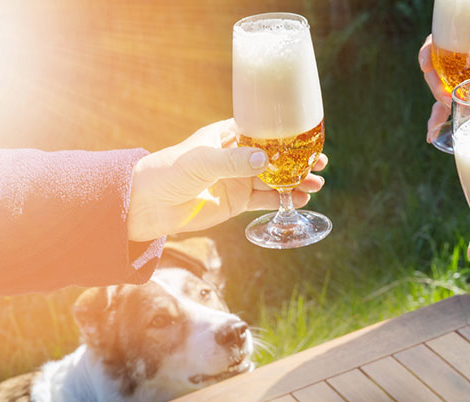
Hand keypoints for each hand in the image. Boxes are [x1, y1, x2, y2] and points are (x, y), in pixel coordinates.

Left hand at [127, 119, 326, 241]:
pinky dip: (284, 199)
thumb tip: (265, 159)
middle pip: (275, 155)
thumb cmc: (169, 172)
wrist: (149, 205)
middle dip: (298, 159)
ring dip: (295, 180)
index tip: (308, 135)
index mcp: (227, 135)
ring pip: (274, 178)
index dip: (286, 132)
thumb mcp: (201, 162)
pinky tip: (301, 199)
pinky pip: (266, 199)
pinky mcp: (237, 201)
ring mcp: (238, 179)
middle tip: (320, 162)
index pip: (262, 129)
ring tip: (316, 184)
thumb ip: (233, 161)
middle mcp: (236, 155)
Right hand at [419, 24, 469, 142]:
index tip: (426, 65)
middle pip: (433, 72)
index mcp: (457, 41)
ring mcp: (456, 80)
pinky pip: (448, 107)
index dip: (426, 54)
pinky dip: (439, 121)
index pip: (433, 44)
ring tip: (440, 121)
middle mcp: (451, 61)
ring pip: (437, 91)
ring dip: (438, 105)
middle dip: (435, 86)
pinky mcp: (464, 95)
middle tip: (446, 97)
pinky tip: (431, 137)